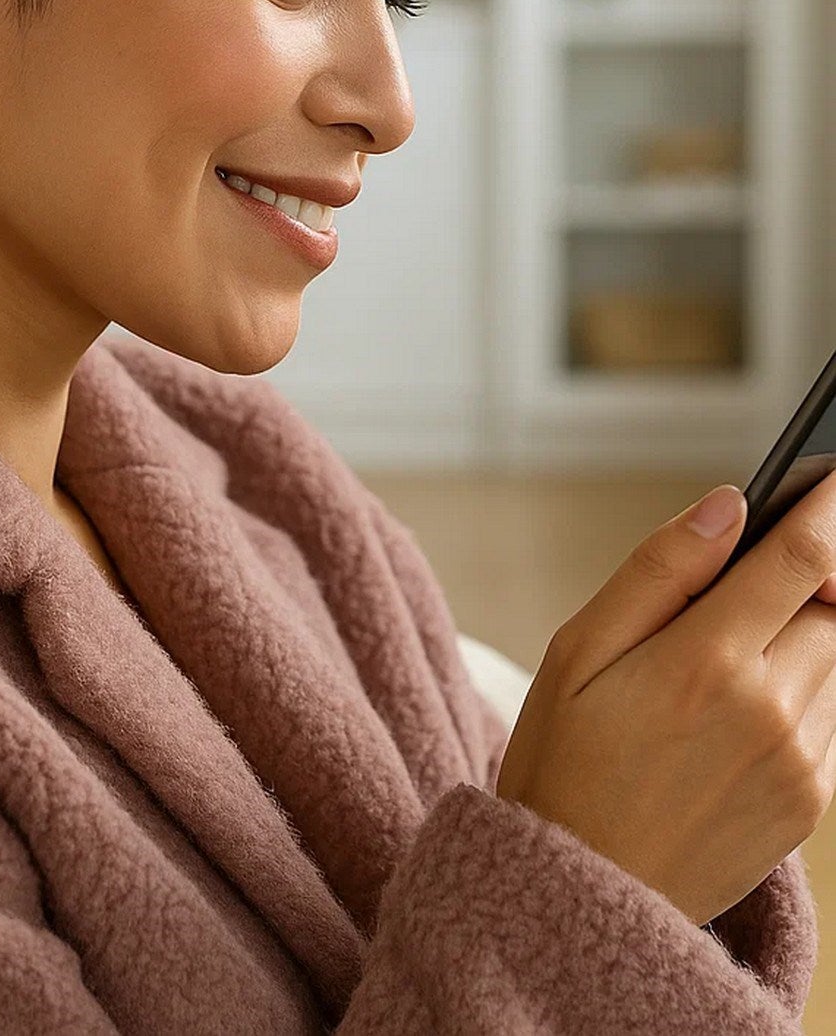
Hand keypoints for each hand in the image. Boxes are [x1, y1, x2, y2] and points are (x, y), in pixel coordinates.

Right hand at [495, 470, 835, 926]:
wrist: (583, 895)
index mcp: (706, 663)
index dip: (827, 507)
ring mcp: (804, 762)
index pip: (800, 559)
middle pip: (831, 604)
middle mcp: (773, 710)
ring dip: (799, 636)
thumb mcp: (576, 652)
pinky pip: (833, 717)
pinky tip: (735, 710)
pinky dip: (802, 690)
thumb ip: (656, 571)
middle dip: (805, 576)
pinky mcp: (815, 803)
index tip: (835, 476)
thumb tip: (724, 505)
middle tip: (750, 580)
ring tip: (721, 659)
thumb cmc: (562, 762)